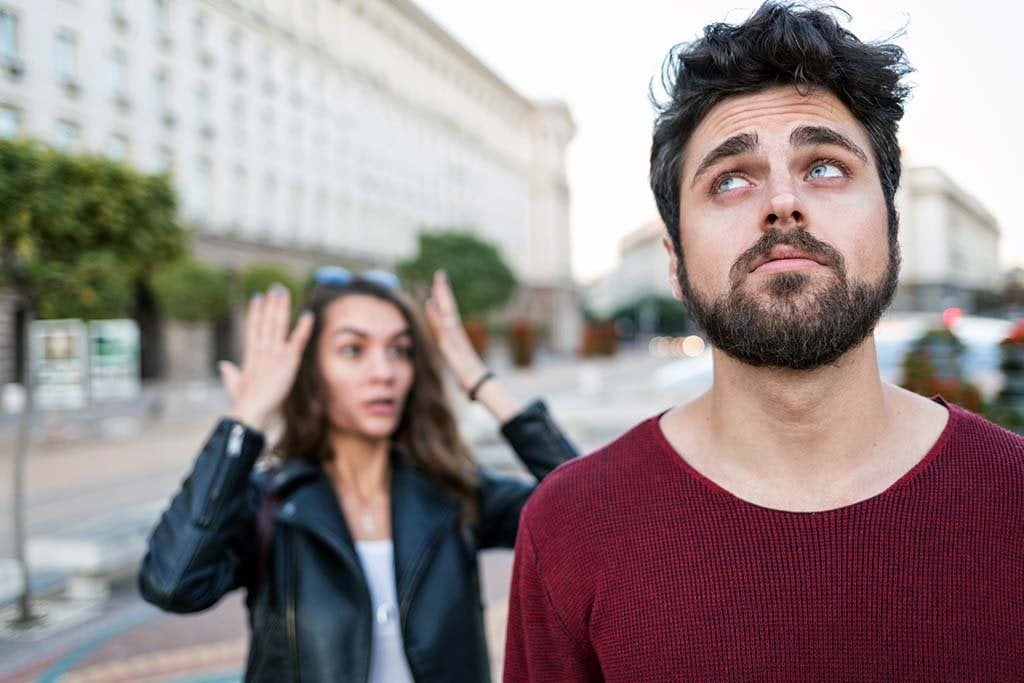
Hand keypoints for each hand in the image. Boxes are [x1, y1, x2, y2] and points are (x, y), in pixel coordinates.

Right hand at [219, 285, 313, 430]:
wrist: (251, 409)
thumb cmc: (244, 401)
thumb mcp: (235, 385)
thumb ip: (230, 374)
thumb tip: (223, 365)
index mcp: (252, 354)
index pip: (254, 328)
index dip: (256, 312)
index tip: (257, 297)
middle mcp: (263, 350)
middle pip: (267, 321)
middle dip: (271, 303)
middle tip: (275, 288)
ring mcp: (275, 353)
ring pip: (279, 325)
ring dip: (282, 307)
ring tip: (283, 291)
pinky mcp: (288, 360)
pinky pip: (298, 340)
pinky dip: (303, 327)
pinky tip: (308, 314)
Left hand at [424, 270, 487, 391]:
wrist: (479, 384)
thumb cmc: (472, 378)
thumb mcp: (462, 367)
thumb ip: (460, 363)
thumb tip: (458, 366)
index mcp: (458, 337)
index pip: (450, 314)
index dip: (445, 300)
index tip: (440, 286)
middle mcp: (456, 334)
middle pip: (449, 308)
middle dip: (444, 291)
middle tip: (440, 274)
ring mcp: (454, 338)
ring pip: (447, 313)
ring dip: (441, 296)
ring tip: (437, 281)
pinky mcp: (451, 344)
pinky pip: (441, 325)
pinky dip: (435, 314)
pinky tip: (430, 302)